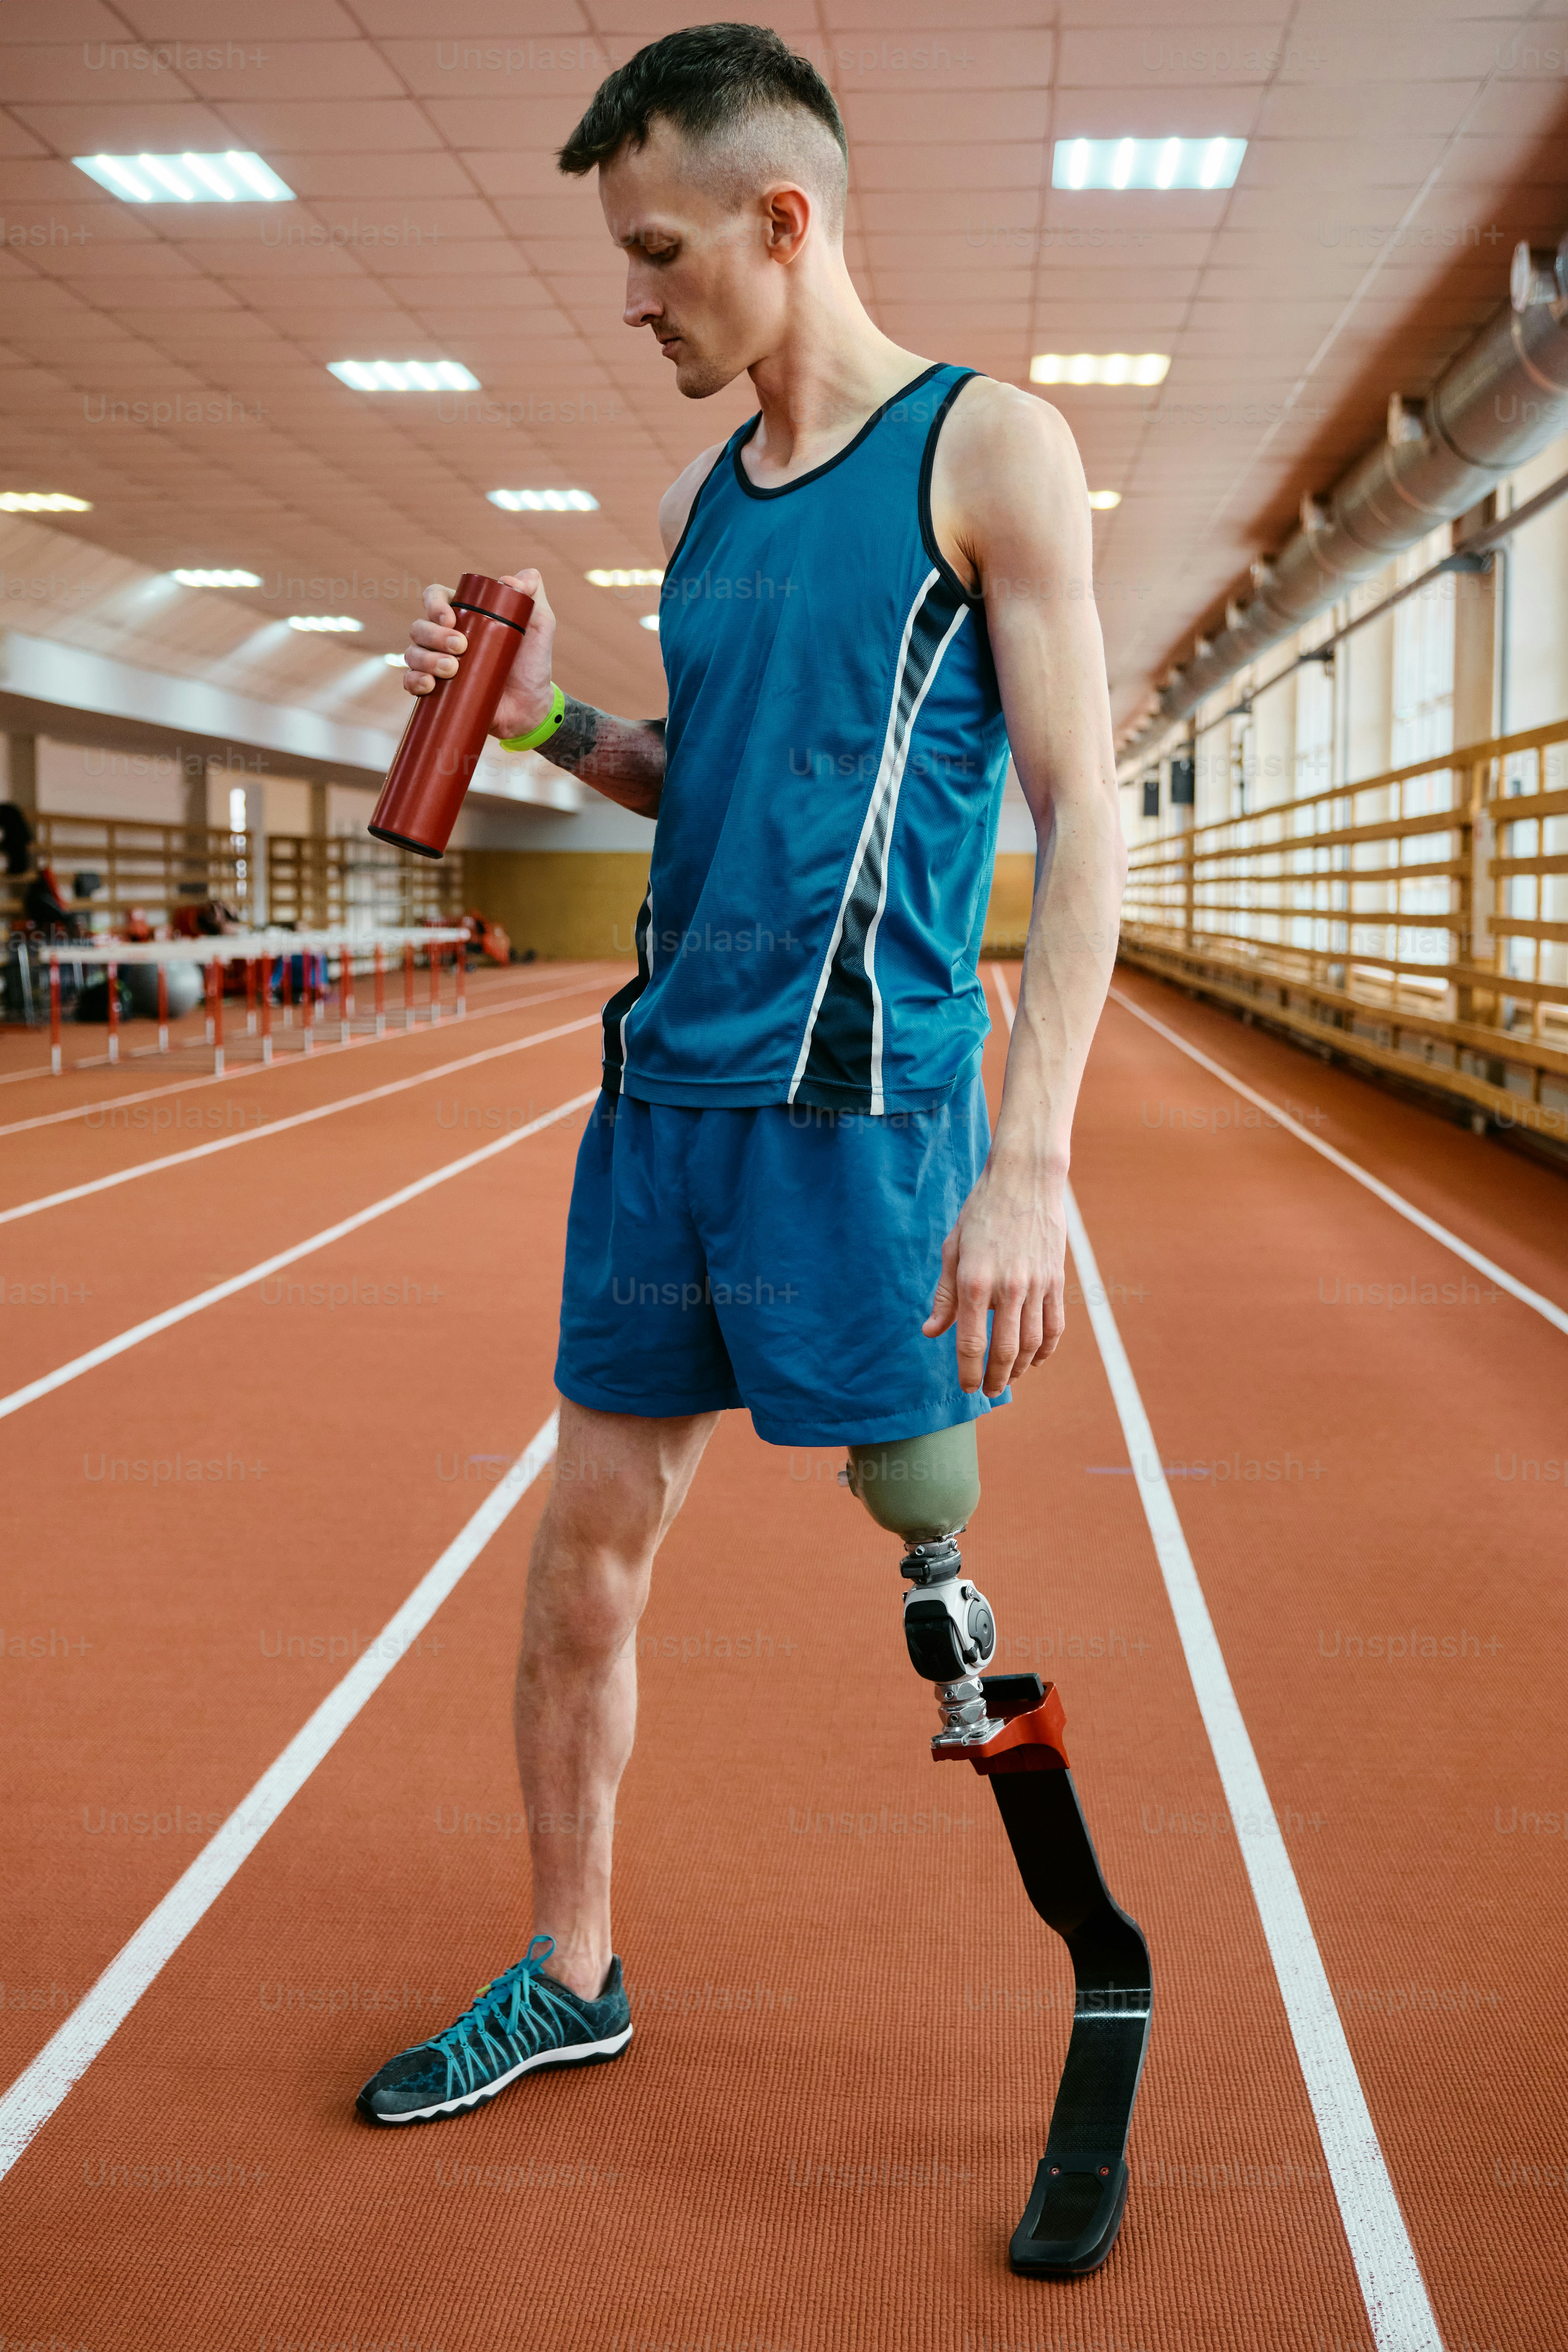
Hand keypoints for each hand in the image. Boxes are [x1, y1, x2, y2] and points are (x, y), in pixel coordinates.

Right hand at [402, 570, 557, 739]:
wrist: (531, 706)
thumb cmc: (532, 662)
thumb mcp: (539, 623)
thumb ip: (532, 593)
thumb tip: (510, 580)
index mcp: (462, 615)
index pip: (435, 597)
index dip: (435, 604)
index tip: (450, 619)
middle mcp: (443, 636)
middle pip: (420, 626)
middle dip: (435, 635)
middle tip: (461, 647)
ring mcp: (436, 663)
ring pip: (413, 652)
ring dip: (427, 659)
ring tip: (452, 669)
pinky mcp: (435, 689)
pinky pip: (410, 681)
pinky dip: (414, 681)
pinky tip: (429, 685)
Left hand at [923, 1153, 1066, 1396]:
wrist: (1025, 1179)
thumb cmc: (981, 1212)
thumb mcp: (953, 1249)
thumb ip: (944, 1295)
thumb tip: (931, 1332)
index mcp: (974, 1281)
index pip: (971, 1343)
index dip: (969, 1372)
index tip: (968, 1388)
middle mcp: (1008, 1288)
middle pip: (1005, 1351)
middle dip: (996, 1379)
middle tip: (990, 1391)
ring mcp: (1037, 1285)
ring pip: (1032, 1343)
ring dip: (1020, 1368)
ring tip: (1010, 1378)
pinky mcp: (1056, 1279)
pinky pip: (1055, 1325)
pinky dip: (1047, 1349)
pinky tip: (1036, 1359)